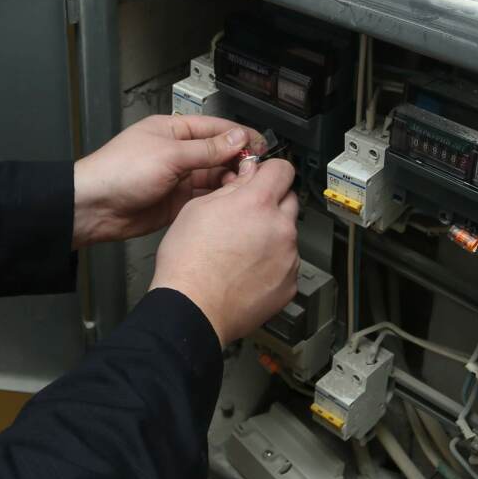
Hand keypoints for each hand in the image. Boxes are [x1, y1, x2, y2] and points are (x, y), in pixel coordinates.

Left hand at [71, 114, 264, 247]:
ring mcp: (177, 178)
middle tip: (257, 171)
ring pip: (213, 177)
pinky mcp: (176, 203)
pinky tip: (230, 202)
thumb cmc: (118, 172)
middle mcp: (177, 153)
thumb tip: (236, 139)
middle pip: (218, 153)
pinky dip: (218, 200)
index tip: (261, 146)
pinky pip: (204, 199)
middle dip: (238, 161)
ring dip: (230, 181)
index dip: (240, 136)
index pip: (216, 129)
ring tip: (246, 187)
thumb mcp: (168, 156)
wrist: (93, 207)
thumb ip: (206, 149)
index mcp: (173, 131)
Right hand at [150, 157, 300, 345]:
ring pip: (287, 234)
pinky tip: (247, 270)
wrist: (192, 309)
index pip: (282, 169)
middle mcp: (280, 228)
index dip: (269, 170)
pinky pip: (287, 263)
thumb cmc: (188, 264)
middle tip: (246, 215)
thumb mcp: (198, 209)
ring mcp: (288, 258)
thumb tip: (246, 175)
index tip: (263, 176)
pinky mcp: (289, 284)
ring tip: (240, 250)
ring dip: (271, 235)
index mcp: (258, 204)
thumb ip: (230, 188)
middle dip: (271, 202)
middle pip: (289, 199)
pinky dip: (272, 263)